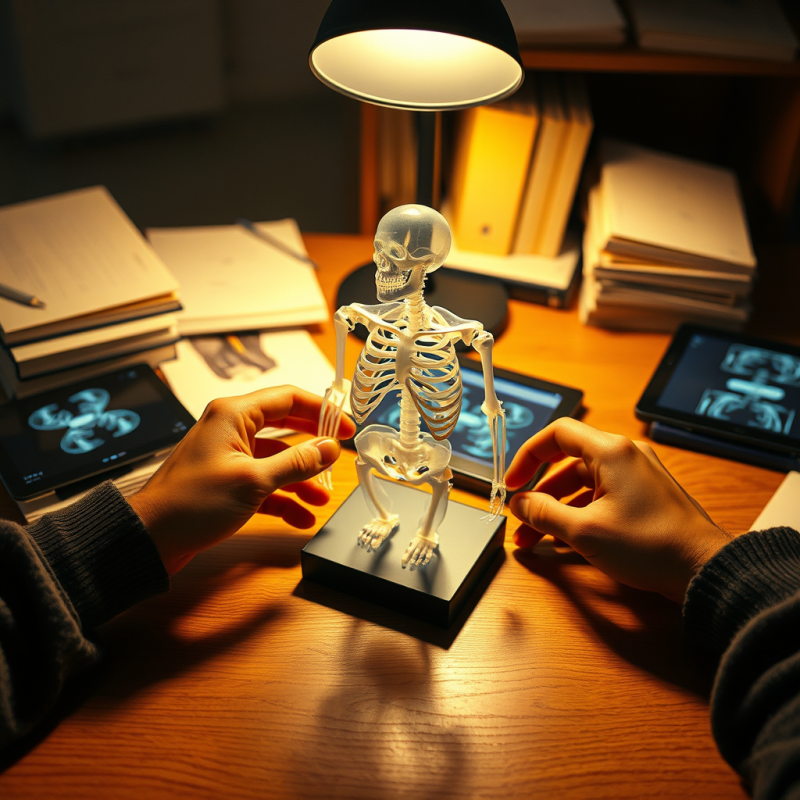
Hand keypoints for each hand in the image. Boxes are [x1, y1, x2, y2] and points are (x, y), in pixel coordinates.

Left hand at [128, 385, 355, 574]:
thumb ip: (296, 463)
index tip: (344, 426)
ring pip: (277, 459)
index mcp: (233, 415)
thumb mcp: (253, 482)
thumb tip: (329, 448)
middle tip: (339, 455)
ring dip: (301, 479)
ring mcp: (228, 456)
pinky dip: (283, 498)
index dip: (321, 410)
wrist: (150, 539)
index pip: (287, 398)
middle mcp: (230, 430)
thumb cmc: (189, 504)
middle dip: (314, 446)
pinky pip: (264, 483)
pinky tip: (300, 517)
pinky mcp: (226, 482)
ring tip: (321, 500)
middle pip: (285, 427)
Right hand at [505, 418, 733, 602]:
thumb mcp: (584, 531)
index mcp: (611, 452)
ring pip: (583, 483)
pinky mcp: (645, 496)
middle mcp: (625, 456)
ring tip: (535, 538)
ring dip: (556, 508)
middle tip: (520, 516)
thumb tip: (519, 504)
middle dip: (538, 493)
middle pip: (567, 462)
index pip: (557, 434)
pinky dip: (579, 513)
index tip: (512, 483)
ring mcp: (637, 476)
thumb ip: (544, 513)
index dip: (528, 457)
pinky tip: (564, 539)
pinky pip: (601, 496)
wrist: (703, 569)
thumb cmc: (651, 545)